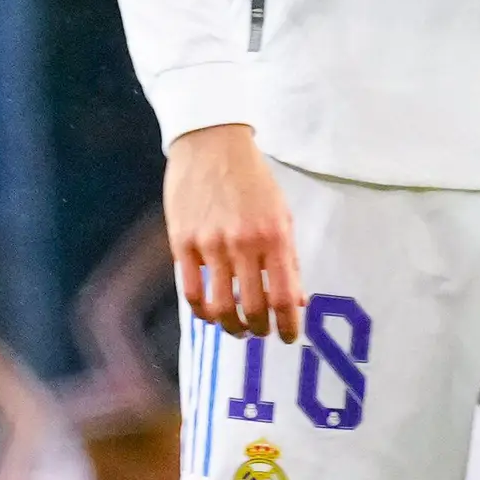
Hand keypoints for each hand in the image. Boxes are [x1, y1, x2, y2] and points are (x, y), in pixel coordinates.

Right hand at [165, 124, 303, 341]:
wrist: (211, 143)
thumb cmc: (253, 180)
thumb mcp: (281, 214)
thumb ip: (290, 258)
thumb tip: (297, 300)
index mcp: (274, 237)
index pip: (285, 297)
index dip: (289, 325)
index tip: (289, 336)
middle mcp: (243, 244)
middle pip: (252, 308)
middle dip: (259, 330)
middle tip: (261, 333)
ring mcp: (210, 244)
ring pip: (220, 306)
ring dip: (231, 326)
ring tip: (236, 328)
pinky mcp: (182, 242)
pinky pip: (191, 291)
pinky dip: (202, 311)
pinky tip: (210, 312)